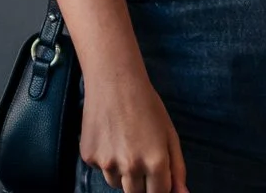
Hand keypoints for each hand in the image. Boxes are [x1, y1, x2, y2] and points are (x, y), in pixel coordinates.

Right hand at [80, 70, 187, 192]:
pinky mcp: (89, 158)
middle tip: (142, 156)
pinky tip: (111, 136)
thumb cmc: (147, 105)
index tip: (158, 176)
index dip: (160, 186)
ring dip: (123, 172)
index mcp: (155, 161)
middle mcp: (131, 167)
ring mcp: (107, 164)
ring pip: (117, 183)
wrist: (114, 83)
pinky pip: (101, 169)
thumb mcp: (169, 134)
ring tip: (126, 142)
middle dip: (142, 183)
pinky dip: (107, 160)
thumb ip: (177, 167)